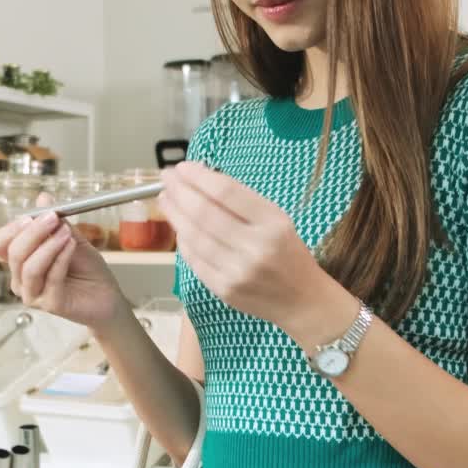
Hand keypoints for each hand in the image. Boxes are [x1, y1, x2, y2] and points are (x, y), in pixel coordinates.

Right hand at [0, 206, 125, 329]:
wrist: (107, 295)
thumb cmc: (87, 269)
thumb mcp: (71, 238)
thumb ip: (56, 222)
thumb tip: (43, 197)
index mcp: (20, 261)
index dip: (12, 227)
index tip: (33, 214)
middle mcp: (21, 279)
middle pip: (13, 252)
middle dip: (33, 231)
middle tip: (52, 217)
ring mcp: (33, 294)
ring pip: (29, 267)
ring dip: (49, 245)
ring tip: (67, 233)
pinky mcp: (50, 304)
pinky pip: (51, 278)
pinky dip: (61, 258)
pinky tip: (72, 245)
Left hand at [159, 162, 342, 337]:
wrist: (302, 301)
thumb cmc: (288, 253)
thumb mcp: (277, 220)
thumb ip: (242, 202)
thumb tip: (200, 180)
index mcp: (272, 223)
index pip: (226, 192)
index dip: (199, 177)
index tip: (182, 166)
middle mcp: (255, 247)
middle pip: (204, 213)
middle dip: (180, 191)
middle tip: (166, 178)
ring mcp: (237, 271)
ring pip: (194, 236)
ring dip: (174, 214)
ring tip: (165, 199)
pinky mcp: (224, 290)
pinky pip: (194, 260)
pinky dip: (183, 241)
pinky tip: (178, 227)